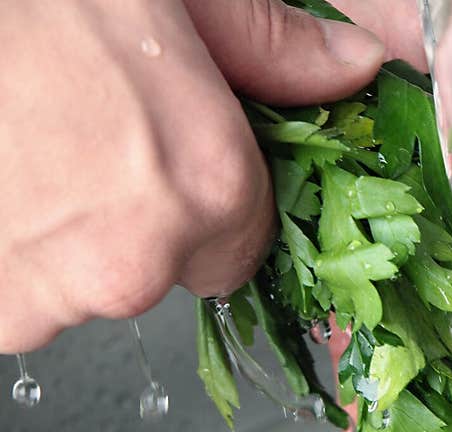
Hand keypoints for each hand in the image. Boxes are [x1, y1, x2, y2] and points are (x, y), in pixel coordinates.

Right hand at [0, 0, 383, 353]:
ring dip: (62, 230)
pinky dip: (10, 247)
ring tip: (21, 144)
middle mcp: (133, 263)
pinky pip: (20, 293)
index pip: (243, 252)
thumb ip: (264, 42)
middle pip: (161, 270)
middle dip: (133, 215)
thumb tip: (347, 69)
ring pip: (83, 282)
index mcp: (202, 187)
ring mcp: (47, 298)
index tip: (167, 163)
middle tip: (74, 130)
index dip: (209, 205)